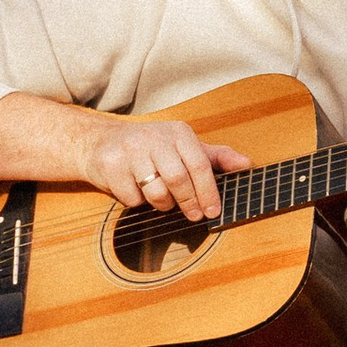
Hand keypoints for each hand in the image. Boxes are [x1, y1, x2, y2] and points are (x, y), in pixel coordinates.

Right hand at [80, 110, 247, 225]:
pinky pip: (131, 198)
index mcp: (177, 132)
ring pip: (155, 192)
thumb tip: (248, 164)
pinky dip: (135, 202)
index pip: (199, 164)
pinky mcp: (110, 164)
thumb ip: (216, 157)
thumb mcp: (184, 147)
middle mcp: (154, 136)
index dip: (209, 192)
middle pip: (178, 179)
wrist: (99, 142)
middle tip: (193, 214)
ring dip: (161, 204)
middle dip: (188, 202)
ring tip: (161, 199)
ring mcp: (130, 149)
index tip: (213, 212)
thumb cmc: (150, 148)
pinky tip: (134, 190)